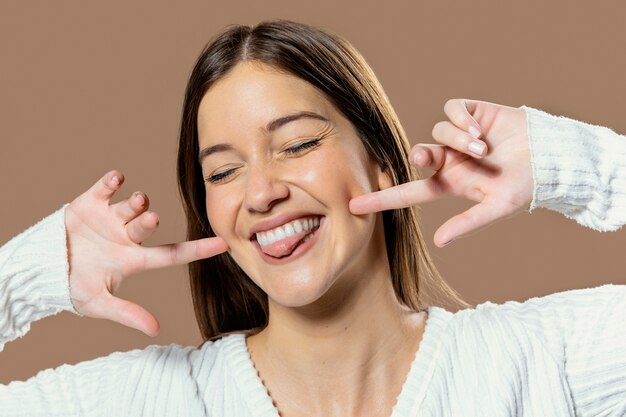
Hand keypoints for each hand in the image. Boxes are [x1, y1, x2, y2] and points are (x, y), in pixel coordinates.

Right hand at [64, 170, 227, 335]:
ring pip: (131, 205)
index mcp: (133, 259)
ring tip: (136, 200)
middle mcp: (126, 236)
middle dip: (148, 221)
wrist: (40, 271)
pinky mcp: (90, 203)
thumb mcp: (98, 303)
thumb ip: (126, 314)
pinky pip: (106, 187)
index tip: (224, 243)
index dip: (198, 250)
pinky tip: (117, 179)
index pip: (172, 254)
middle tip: (150, 219)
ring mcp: (110, 218)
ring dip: (136, 202)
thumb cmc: (72, 287)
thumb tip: (156, 330)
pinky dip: (111, 181)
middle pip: (146, 225)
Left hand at [350, 99, 533, 246]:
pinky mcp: (472, 112)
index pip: (409, 193)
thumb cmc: (526, 186)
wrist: (552, 156)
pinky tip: (479, 128)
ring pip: (439, 131)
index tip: (353, 205)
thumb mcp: (496, 207)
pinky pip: (452, 109)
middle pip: (420, 154)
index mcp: (450, 183)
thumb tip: (438, 242)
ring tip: (483, 149)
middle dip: (421, 154)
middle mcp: (449, 159)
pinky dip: (461, 118)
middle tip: (425, 156)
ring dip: (458, 140)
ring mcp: (459, 136)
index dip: (382, 199)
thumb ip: (468, 224)